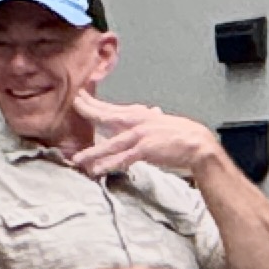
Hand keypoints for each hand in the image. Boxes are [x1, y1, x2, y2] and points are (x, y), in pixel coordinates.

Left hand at [69, 94, 223, 181]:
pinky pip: (122, 159)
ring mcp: (140, 136)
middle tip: (71, 107)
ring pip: (110, 143)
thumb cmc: (180, 134)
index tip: (79, 98)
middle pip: (106, 117)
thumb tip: (150, 111)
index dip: (93, 103)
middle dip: (88, 112)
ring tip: (77, 159)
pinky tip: (97, 170)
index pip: (111, 108)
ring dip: (93, 152)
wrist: (197, 143)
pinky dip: (109, 164)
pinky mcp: (145, 149)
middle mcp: (136, 122)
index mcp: (139, 115)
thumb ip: (151, 119)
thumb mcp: (161, 123)